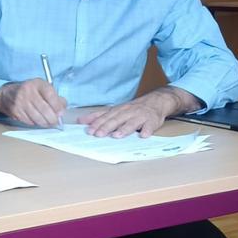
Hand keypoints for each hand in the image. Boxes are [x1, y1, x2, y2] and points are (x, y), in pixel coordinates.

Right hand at [0, 79, 66, 127]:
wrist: (7, 94)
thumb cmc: (30, 92)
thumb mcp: (42, 88)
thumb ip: (55, 97)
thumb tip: (63, 109)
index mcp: (37, 83)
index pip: (50, 95)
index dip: (57, 106)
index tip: (61, 113)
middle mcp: (28, 91)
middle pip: (45, 109)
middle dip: (52, 118)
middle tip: (56, 121)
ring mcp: (20, 102)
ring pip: (38, 118)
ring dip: (45, 123)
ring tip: (48, 123)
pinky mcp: (16, 112)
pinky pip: (30, 122)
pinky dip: (36, 123)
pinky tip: (38, 120)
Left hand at [77, 87, 198, 137]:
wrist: (156, 101)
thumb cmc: (132, 109)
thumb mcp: (115, 110)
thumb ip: (99, 116)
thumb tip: (81, 121)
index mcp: (118, 110)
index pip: (106, 117)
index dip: (97, 123)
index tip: (89, 130)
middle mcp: (128, 112)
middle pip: (116, 120)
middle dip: (107, 127)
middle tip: (98, 134)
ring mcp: (141, 116)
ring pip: (132, 123)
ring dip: (125, 129)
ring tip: (117, 135)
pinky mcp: (152, 121)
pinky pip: (150, 126)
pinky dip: (147, 130)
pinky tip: (143, 135)